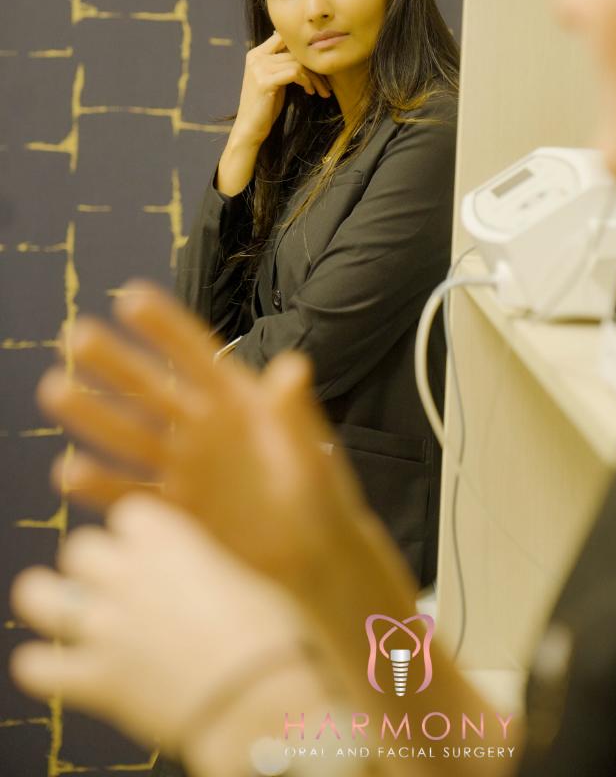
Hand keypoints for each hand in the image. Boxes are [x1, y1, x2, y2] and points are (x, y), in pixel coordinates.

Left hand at [9, 494, 327, 772]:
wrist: (261, 698)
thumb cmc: (273, 634)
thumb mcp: (248, 581)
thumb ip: (209, 570)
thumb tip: (206, 577)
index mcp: (170, 543)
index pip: (128, 513)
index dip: (137, 529)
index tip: (150, 544)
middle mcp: (128, 575)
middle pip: (80, 546)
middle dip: (92, 562)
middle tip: (111, 581)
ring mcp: (106, 627)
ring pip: (39, 594)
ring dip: (47, 598)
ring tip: (60, 606)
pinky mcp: (96, 681)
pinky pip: (37, 668)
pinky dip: (41, 668)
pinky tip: (54, 668)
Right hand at [37, 283, 391, 600]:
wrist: (313, 559)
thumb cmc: (320, 494)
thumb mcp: (310, 448)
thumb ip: (293, 411)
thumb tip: (294, 365)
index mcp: (237, 401)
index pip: (195, 354)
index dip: (165, 326)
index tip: (131, 297)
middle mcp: (202, 429)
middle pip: (150, 388)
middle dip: (113, 361)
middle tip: (75, 335)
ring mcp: (183, 469)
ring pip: (129, 436)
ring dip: (91, 414)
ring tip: (54, 390)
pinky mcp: (173, 513)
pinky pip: (129, 494)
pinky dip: (99, 485)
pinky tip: (66, 471)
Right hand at [218, 30, 331, 194]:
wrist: (250, 128)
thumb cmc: (266, 106)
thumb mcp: (275, 80)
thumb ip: (283, 64)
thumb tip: (303, 52)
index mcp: (256, 54)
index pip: (283, 37)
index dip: (303, 48)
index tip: (318, 65)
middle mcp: (256, 57)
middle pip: (294, 51)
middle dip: (314, 67)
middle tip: (326, 83)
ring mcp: (259, 68)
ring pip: (297, 63)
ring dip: (314, 78)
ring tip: (320, 91)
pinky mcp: (265, 82)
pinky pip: (294, 73)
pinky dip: (307, 82)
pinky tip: (310, 92)